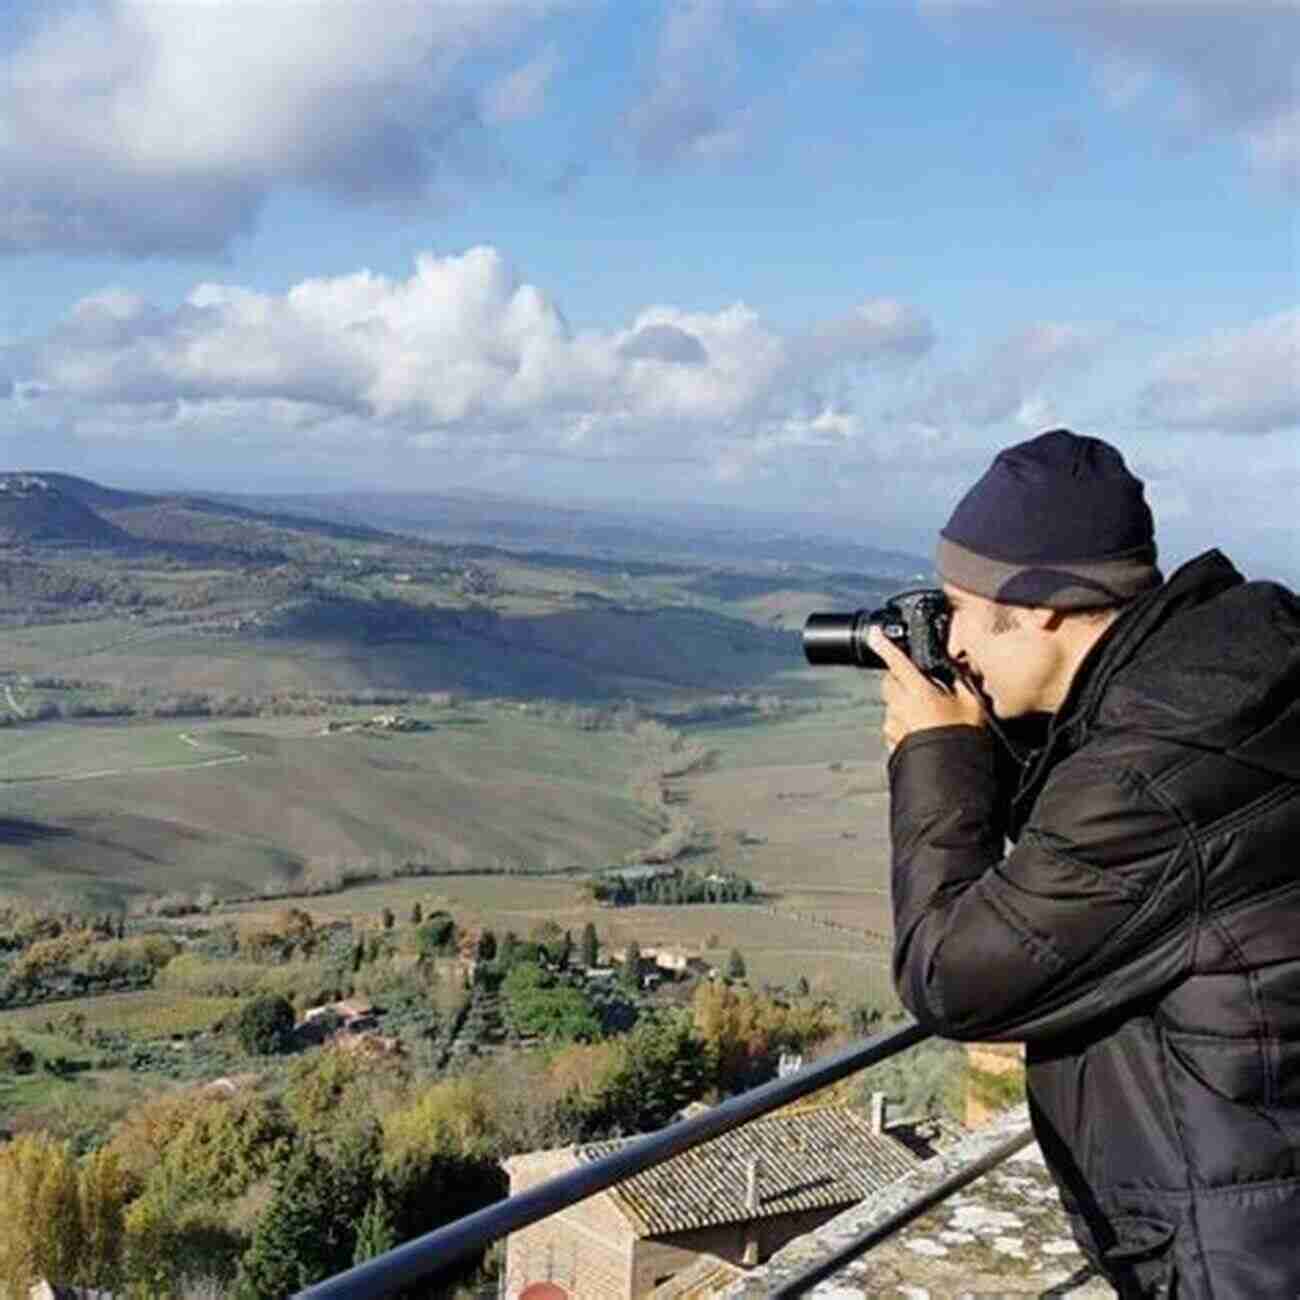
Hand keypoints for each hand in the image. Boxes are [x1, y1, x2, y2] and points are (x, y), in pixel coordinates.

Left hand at [868, 627, 984, 752]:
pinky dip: (902, 722)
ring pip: (890, 703)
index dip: (885, 646)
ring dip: (902, 702)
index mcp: (920, 693)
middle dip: (898, 677)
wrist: (951, 778)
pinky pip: (892, 724)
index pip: (898, 663)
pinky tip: (921, 729)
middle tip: (920, 682)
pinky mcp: (891, 741)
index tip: (874, 634)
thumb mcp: (972, 704)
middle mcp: (901, 707)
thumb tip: (959, 664)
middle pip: (888, 681)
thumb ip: (962, 681)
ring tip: (926, 713)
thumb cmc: (962, 740)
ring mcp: (894, 725)